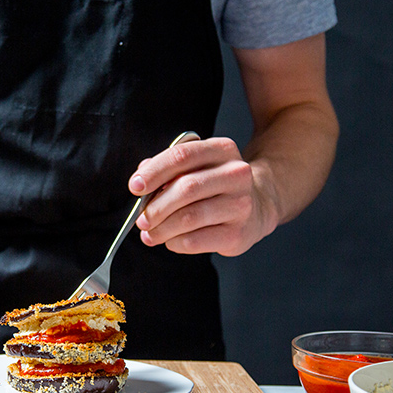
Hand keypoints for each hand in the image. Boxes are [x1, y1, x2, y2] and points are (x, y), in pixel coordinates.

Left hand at [128, 137, 278, 256]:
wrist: (257, 206)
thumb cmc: (215, 185)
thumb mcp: (197, 166)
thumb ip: (168, 169)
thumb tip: (141, 182)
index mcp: (222, 150)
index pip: (181, 156)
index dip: (153, 172)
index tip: (135, 186)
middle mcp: (236, 174)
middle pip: (185, 188)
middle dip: (155, 206)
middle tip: (141, 218)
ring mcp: (240, 205)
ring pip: (189, 217)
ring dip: (162, 228)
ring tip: (149, 233)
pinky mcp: (238, 233)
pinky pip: (196, 241)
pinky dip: (175, 242)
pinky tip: (170, 240)